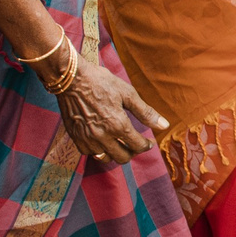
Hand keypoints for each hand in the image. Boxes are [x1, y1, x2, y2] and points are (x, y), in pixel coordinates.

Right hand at [49, 54, 166, 163]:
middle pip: (123, 157)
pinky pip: (90, 153)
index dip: (146, 145)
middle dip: (132, 152)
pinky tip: (102, 140)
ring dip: (115, 153)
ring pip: (106, 158)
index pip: (138, 146)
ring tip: (119, 143)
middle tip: (134, 143)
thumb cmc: (101, 82)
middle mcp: (103, 136)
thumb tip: (164, 125)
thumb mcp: (127, 94)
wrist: (71, 79)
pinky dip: (98, 150)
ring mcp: (87, 139)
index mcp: (118, 125)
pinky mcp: (76, 138)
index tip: (148, 142)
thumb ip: (146, 112)